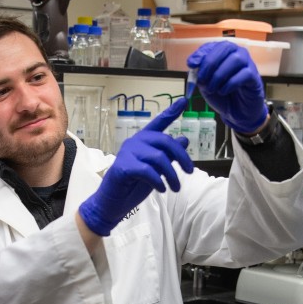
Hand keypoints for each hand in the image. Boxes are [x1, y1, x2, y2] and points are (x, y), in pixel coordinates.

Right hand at [79, 98, 194, 235]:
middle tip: (190, 172)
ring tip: (176, 187)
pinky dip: (158, 181)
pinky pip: (148, 171)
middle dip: (181, 157)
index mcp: (143, 140)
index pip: (158, 123)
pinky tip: (163, 189)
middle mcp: (135, 142)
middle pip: (165, 141)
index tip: (184, 100)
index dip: (171, 112)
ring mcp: (127, 153)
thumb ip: (168, 154)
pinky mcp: (123, 167)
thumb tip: (184, 140)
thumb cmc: (133, 185)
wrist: (112, 203)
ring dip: (172, 175)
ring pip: (159, 158)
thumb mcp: (156, 168)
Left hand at [187, 42, 267, 133]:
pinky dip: (230, 83)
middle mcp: (237, 54)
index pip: (212, 46)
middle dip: (210, 62)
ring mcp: (248, 64)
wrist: (236, 112)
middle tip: (202, 78)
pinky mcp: (254, 77)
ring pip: (235, 60)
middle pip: (225, 48)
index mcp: (223, 53)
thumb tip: (194, 66)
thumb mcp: (205, 85)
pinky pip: (244, 74)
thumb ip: (200, 75)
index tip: (191, 64)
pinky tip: (223, 91)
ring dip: (220, 75)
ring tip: (212, 88)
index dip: (201, 53)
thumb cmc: (222, 94)